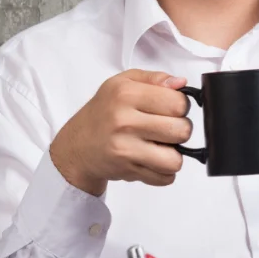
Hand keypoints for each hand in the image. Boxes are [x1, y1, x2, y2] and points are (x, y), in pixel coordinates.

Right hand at [49, 69, 192, 195]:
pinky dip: (163, 172)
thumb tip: (181, 83)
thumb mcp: (122, 83)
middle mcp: (125, 121)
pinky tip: (150, 159)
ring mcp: (125, 149)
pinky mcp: (127, 171)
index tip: (170, 109)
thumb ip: (154, 79)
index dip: (181, 107)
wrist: (76, 146)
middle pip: (182, 131)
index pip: (179, 103)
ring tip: (159, 146)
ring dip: (173, 155)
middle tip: (165, 129)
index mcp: (126, 94)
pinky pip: (165, 178)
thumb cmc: (103, 113)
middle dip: (180, 131)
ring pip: (176, 159)